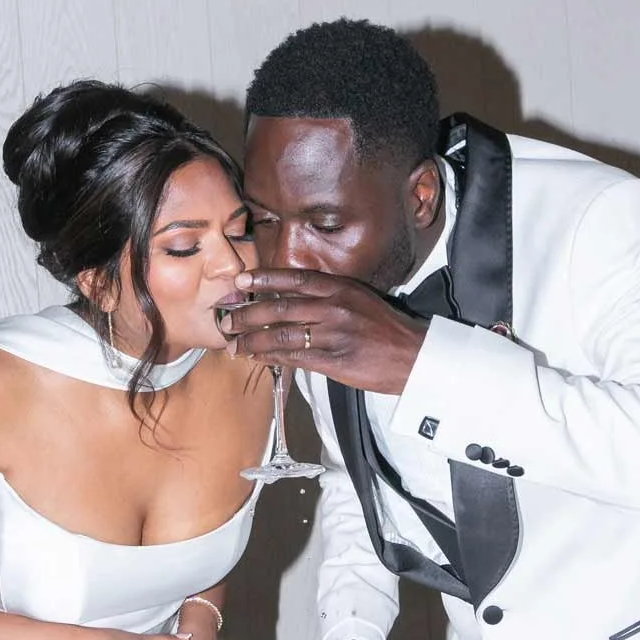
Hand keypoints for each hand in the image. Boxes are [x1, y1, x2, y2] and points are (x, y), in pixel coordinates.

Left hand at [223, 268, 426, 394]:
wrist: (413, 355)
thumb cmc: (385, 328)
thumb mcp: (359, 299)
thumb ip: (328, 296)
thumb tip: (290, 298)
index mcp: (340, 288)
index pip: (295, 278)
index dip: (265, 279)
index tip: (241, 280)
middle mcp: (334, 308)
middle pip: (280, 308)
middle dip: (248, 314)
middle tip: (226, 319)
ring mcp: (332, 335)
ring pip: (282, 335)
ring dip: (252, 340)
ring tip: (233, 344)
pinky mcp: (332, 361)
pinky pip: (293, 358)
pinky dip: (271, 357)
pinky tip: (256, 358)